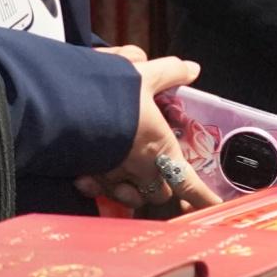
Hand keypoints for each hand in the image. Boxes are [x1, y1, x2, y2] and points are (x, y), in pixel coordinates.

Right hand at [83, 53, 221, 213]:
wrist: (63, 105)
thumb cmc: (113, 93)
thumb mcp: (145, 75)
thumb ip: (170, 73)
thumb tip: (192, 69)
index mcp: (160, 149)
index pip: (188, 183)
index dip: (202, 197)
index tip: (213, 207)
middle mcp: (138, 170)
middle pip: (158, 193)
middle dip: (161, 187)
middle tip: (161, 175)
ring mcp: (110, 176)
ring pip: (129, 197)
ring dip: (132, 192)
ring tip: (129, 180)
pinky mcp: (85, 175)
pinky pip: (96, 190)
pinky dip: (96, 187)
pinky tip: (92, 177)